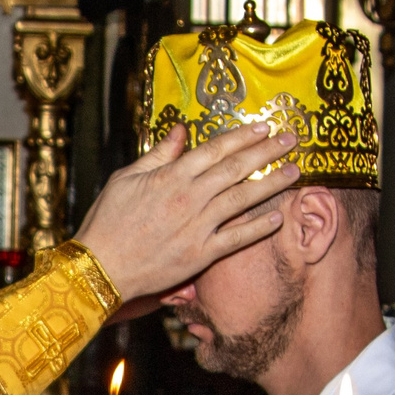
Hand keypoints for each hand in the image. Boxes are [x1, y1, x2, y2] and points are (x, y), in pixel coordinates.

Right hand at [74, 123, 299, 305]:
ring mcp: (197, 227)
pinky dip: (258, 228)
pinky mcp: (200, 255)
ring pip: (242, 200)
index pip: (215, 150)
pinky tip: (278, 218)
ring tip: (295, 172)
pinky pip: (236, 239)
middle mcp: (189, 198)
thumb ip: (157, 155)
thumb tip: (180, 131)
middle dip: (266, 152)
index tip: (264, 127)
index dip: (242, 137)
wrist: (100, 266)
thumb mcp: (126, 178)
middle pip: (236, 169)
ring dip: (271, 184)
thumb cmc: (107, 221)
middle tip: (291, 140)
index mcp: (171, 176)